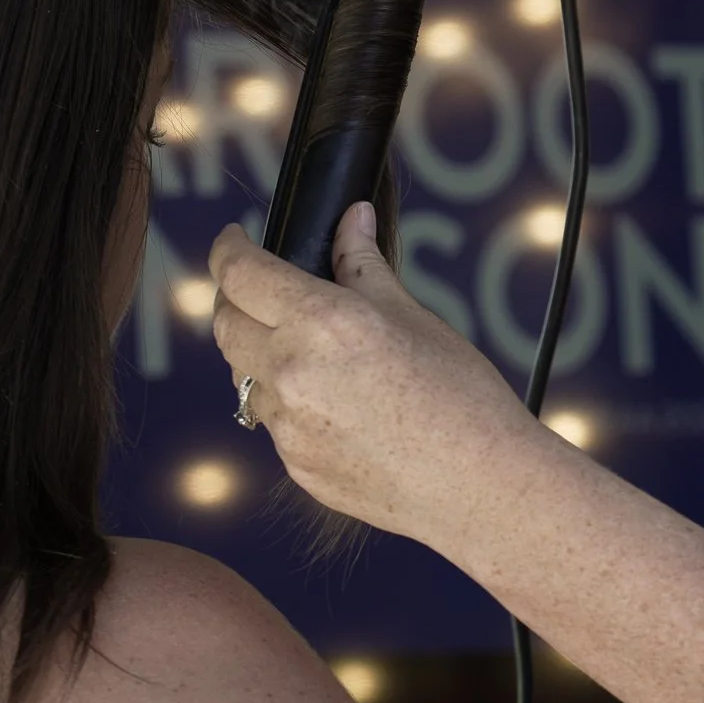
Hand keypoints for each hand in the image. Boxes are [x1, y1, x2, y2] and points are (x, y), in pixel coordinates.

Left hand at [209, 204, 540, 547]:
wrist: (478, 485)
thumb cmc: (460, 394)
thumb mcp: (412, 315)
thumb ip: (365, 264)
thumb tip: (352, 217)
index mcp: (320, 324)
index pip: (241, 276)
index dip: (227, 249)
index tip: (231, 239)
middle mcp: (290, 374)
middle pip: (225, 325)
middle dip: (234, 299)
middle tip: (262, 287)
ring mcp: (286, 428)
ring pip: (244, 378)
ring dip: (260, 354)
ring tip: (316, 350)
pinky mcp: (295, 467)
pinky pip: (274, 423)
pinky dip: (289, 401)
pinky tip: (340, 403)